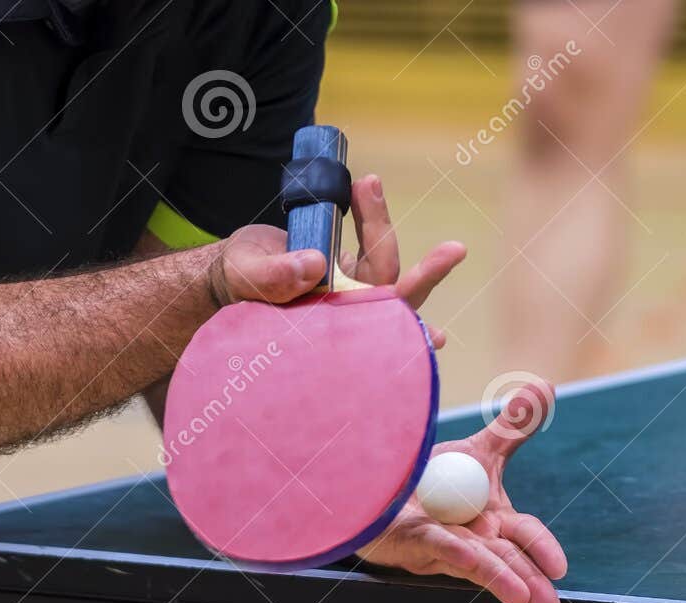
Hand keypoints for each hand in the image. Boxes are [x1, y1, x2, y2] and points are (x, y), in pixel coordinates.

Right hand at [210, 175, 465, 348]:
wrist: (230, 270)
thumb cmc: (236, 282)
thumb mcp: (246, 276)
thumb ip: (274, 277)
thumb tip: (316, 265)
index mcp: (331, 327)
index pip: (378, 328)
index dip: (408, 333)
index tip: (437, 336)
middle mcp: (347, 312)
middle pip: (394, 294)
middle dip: (425, 273)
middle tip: (455, 251)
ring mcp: (348, 288)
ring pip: (381, 259)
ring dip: (378, 221)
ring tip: (366, 184)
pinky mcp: (345, 264)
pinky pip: (368, 239)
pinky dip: (369, 213)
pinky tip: (364, 188)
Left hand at [357, 378, 567, 602]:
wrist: (384, 484)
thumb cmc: (433, 479)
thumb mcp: (478, 451)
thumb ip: (513, 426)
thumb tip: (546, 386)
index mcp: (494, 520)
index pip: (524, 535)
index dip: (542, 549)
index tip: (561, 568)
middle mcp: (474, 539)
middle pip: (508, 559)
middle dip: (532, 581)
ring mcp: (445, 544)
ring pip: (480, 562)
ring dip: (503, 578)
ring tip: (524, 599)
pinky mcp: (416, 543)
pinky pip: (441, 547)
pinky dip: (459, 553)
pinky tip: (474, 561)